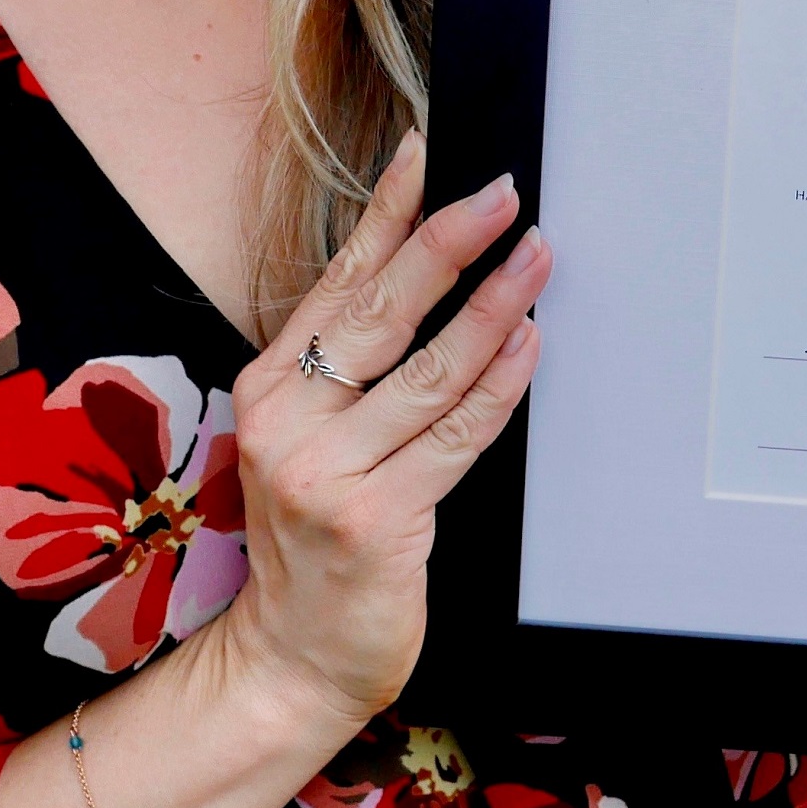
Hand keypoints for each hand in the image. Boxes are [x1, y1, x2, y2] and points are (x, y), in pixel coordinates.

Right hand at [218, 130, 547, 728]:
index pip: (339, 279)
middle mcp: (290, 422)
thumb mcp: (311, 439)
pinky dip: (500, 387)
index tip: (426, 152)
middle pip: (383, 311)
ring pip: (431, 371)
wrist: (291, 655)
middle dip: (449, 243)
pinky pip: (457, 437)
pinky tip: (529, 346)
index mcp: (270, 386)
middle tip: (502, 194)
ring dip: (494, 308)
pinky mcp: (377, 519)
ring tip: (536, 260)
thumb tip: (430, 274)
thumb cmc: (314, 539)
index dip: (387, 212)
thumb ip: (353, 369)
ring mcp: (328, 473)